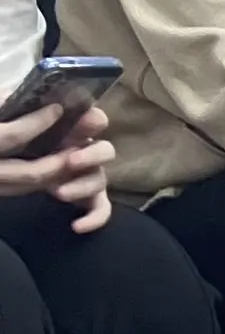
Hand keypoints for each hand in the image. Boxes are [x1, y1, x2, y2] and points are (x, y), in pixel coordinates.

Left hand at [0, 103, 113, 231]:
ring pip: (100, 180)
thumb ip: (23, 116)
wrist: (5, 166)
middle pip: (104, 150)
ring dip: (83, 186)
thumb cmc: (7, 142)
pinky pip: (99, 208)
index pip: (93, 119)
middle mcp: (81, 148)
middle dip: (91, 155)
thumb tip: (53, 107)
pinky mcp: (83, 198)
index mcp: (67, 126)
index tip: (87, 122)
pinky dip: (94, 218)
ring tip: (59, 193)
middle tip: (70, 161)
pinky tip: (77, 226)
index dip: (94, 121)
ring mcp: (83, 174)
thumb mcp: (8, 122)